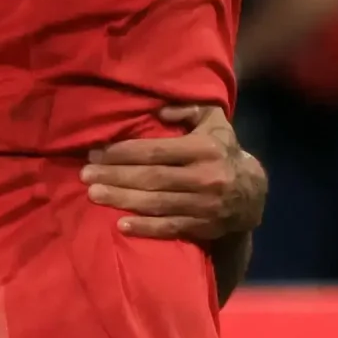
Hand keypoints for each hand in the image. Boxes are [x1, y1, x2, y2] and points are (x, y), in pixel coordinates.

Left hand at [82, 105, 267, 240]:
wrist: (251, 194)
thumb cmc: (221, 152)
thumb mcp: (213, 122)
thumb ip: (188, 110)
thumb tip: (157, 113)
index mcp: (204, 149)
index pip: (155, 151)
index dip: (123, 153)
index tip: (96, 153)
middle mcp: (205, 177)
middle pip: (151, 177)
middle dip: (115, 175)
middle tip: (85, 174)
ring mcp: (204, 204)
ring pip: (156, 203)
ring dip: (122, 199)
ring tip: (93, 194)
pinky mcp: (203, 226)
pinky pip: (170, 228)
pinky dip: (145, 228)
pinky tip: (120, 225)